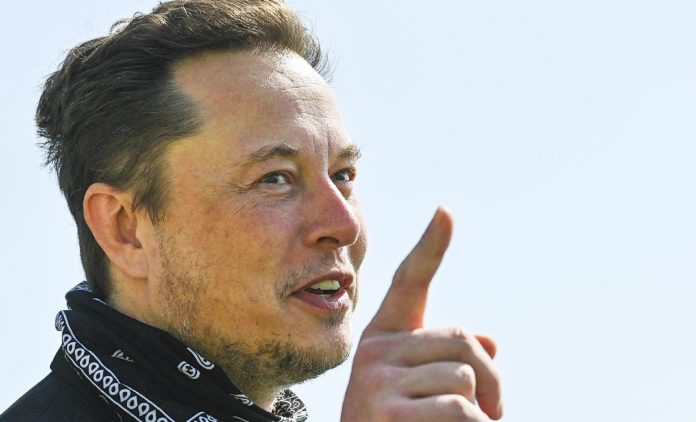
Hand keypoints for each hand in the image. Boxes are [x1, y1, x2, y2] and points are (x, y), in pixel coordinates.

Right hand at [341, 208, 502, 420]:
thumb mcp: (427, 395)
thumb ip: (453, 361)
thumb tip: (491, 337)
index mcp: (385, 341)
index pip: (410, 284)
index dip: (430, 247)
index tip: (447, 211)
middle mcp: (374, 352)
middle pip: (464, 340)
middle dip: (491, 381)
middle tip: (492, 413)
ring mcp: (374, 380)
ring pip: (464, 377)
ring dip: (482, 413)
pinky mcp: (383, 411)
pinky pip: (459, 410)